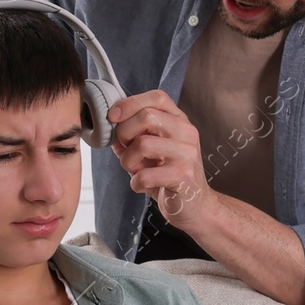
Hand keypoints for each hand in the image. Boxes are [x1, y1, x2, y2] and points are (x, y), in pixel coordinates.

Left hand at [109, 91, 217, 232]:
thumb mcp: (152, 151)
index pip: (157, 97)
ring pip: (143, 144)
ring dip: (128, 160)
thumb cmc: (170, 176)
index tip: (113, 116)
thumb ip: (132, 136)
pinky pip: (145, 175)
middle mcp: (187, 133)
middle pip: (146, 116)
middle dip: (124, 133)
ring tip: (134, 170)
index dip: (130, 103)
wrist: (196, 206)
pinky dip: (135, 183)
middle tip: (125, 149)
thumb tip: (108, 125)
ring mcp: (187, 154)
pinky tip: (142, 186)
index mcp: (180, 121)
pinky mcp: (184, 177)